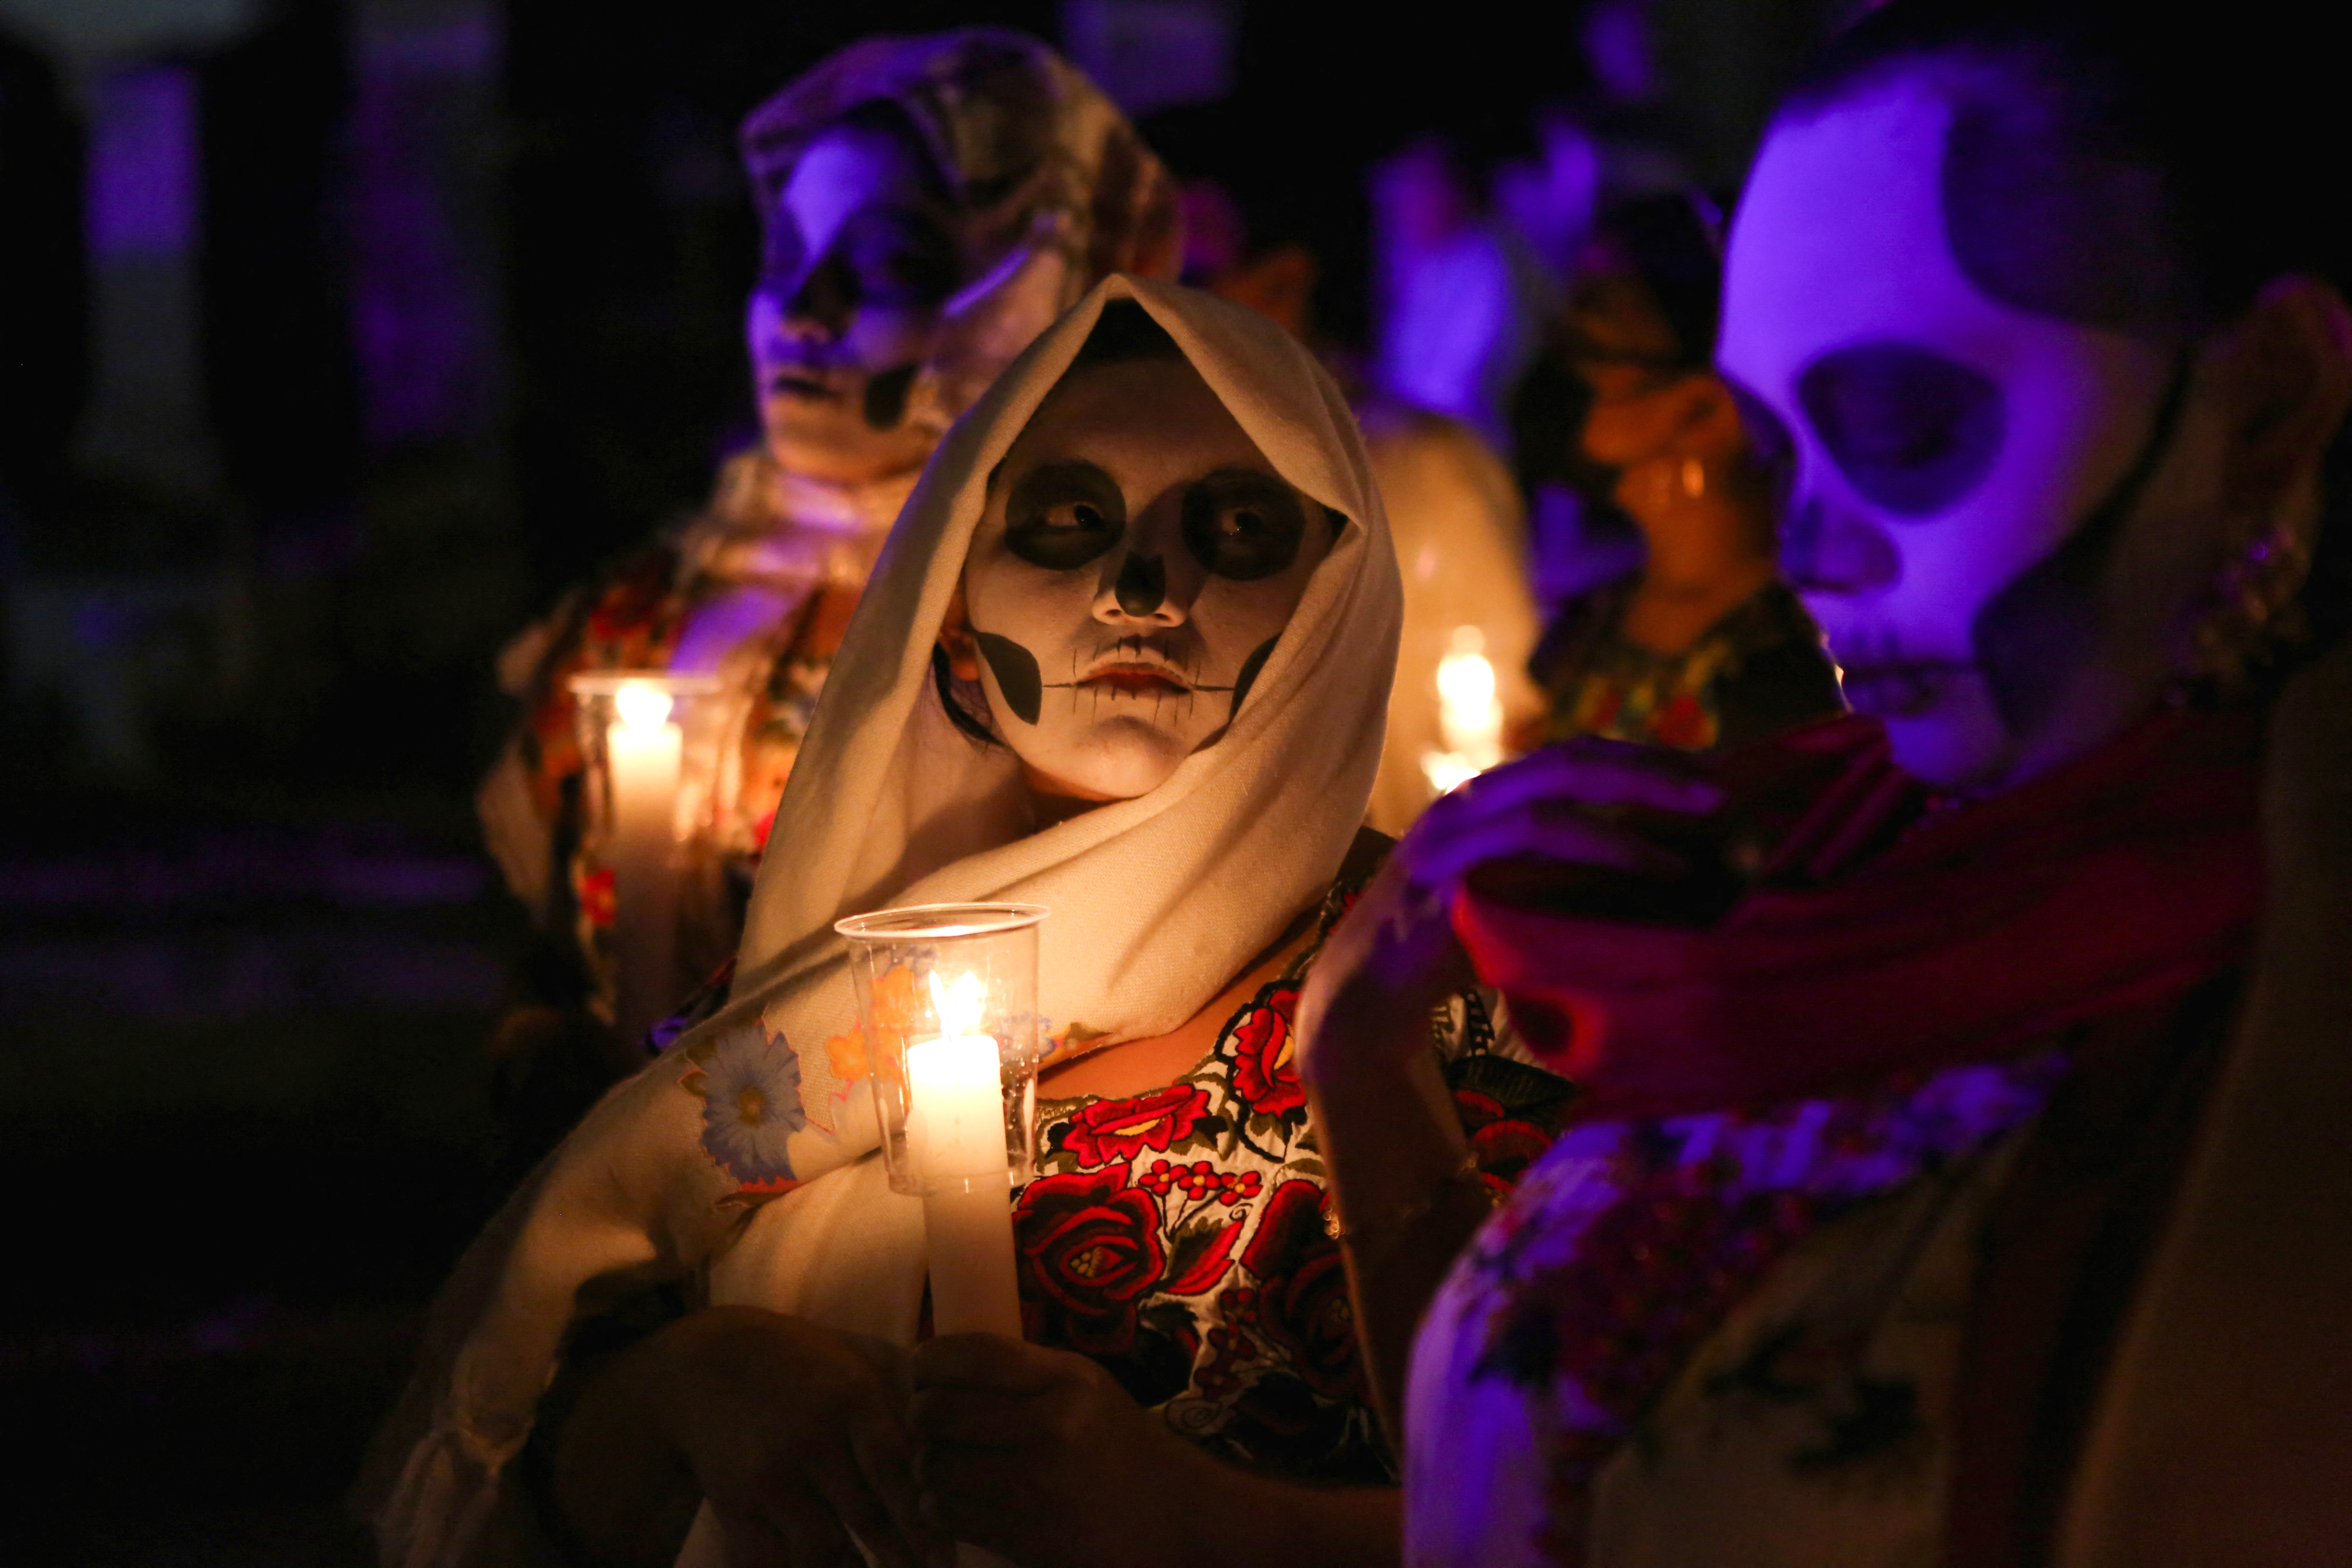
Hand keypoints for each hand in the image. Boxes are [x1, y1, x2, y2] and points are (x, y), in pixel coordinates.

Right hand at [645, 1307, 948, 1567]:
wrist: (703, 1363)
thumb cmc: (799, 1361)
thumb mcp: (854, 1354)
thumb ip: (903, 1386)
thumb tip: (949, 1429)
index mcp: (849, 1397)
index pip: (892, 1467)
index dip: (920, 1518)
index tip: (944, 1559)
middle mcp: (810, 1439)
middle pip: (863, 1516)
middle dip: (899, 1559)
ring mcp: (769, 1475)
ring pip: (818, 1547)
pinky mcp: (734, 1503)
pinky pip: (768, 1560)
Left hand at [909, 1334, 1203, 1567]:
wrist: (1177, 1519)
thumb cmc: (1122, 1446)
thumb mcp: (1087, 1387)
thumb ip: (1024, 1371)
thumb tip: (942, 1360)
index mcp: (1066, 1379)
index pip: (969, 1353)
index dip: (928, 1360)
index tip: (923, 1371)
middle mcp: (1050, 1426)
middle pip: (936, 1410)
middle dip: (919, 1416)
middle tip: (928, 1423)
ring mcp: (1035, 1485)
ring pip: (933, 1465)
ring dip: (927, 1466)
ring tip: (943, 1465)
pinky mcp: (1025, 1535)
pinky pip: (945, 1512)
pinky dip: (938, 1507)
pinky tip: (957, 1501)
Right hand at [1299, 741, 1721, 1081]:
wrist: (1368, 994)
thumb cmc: (1450, 950)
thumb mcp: (1523, 900)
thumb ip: (1569, 876)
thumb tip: (1664, 872)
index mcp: (1489, 800)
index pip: (1573, 758)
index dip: (1639, 759)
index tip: (1705, 774)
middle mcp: (1470, 799)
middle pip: (1570, 758)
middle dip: (1648, 766)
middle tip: (1718, 787)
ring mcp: (1452, 827)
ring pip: (1552, 791)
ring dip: (1633, 805)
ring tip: (1697, 823)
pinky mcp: (1442, 863)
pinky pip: (1530, 838)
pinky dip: (1599, 847)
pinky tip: (1650, 868)